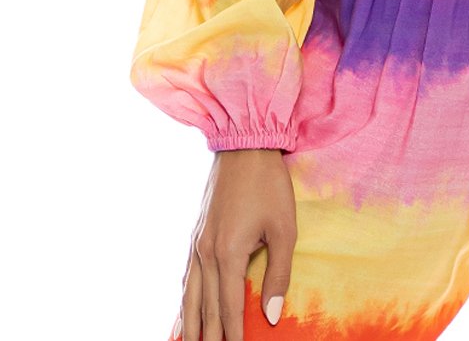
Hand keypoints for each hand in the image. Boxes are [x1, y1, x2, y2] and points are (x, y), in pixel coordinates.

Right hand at [174, 149, 296, 340]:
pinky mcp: (196, 234)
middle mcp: (206, 253)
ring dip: (191, 324)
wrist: (245, 146)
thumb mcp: (284, 228)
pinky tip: (184, 312)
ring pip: (190, 296)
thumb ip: (278, 274)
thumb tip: (272, 316)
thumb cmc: (269, 184)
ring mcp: (197, 243)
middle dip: (209, 337)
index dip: (233, 336)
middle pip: (205, 308)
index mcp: (229, 254)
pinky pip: (186, 277)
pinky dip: (184, 300)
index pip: (228, 309)